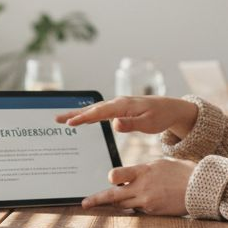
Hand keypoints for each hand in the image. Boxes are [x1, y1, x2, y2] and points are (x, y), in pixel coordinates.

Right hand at [55, 96, 198, 138]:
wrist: (171, 109)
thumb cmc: (160, 117)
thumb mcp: (148, 124)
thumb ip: (131, 124)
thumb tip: (114, 124)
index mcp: (123, 105)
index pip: (99, 112)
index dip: (84, 118)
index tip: (70, 123)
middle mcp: (118, 103)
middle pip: (92, 108)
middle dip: (74, 113)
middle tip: (57, 118)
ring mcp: (118, 105)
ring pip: (94, 109)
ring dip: (78, 113)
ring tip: (62, 118)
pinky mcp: (119, 109)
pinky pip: (100, 111)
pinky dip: (88, 114)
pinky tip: (81, 118)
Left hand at [80, 159, 195, 215]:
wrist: (200, 188)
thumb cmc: (182, 173)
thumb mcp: (161, 164)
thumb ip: (143, 170)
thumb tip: (131, 175)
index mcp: (143, 170)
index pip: (117, 175)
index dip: (111, 179)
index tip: (107, 180)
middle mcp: (142, 186)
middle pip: (113, 196)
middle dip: (97, 199)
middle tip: (85, 203)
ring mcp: (147, 201)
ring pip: (123, 205)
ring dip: (115, 204)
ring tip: (104, 205)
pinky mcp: (153, 212)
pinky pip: (137, 211)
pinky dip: (134, 207)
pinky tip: (138, 204)